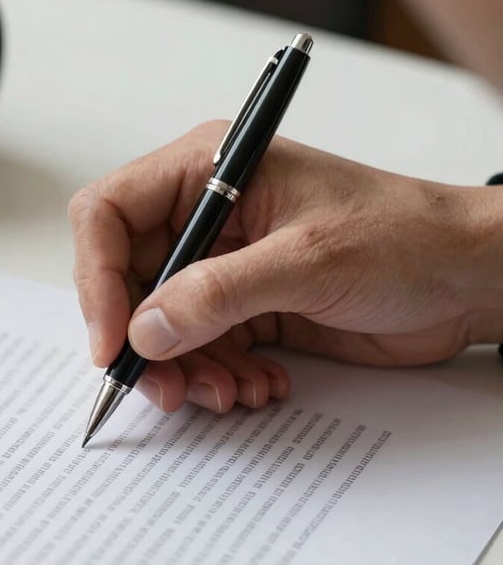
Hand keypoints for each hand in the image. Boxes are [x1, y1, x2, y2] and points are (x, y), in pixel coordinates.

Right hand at [70, 122, 502, 412]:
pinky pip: (202, 348)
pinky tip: (259, 385)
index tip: (112, 341)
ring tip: (230, 392)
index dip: (98, 278)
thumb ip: (218, 294)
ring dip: (186, 369)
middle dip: (145, 341)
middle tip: (169, 389)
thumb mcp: (308, 261)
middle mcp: (206, 215)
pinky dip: (219, 375)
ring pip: (163, 325)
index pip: (109, 214)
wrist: (466, 280)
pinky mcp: (244, 306)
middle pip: (129, 280)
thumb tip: (144, 330)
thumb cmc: (405, 238)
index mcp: (208, 171)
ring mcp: (224, 264)